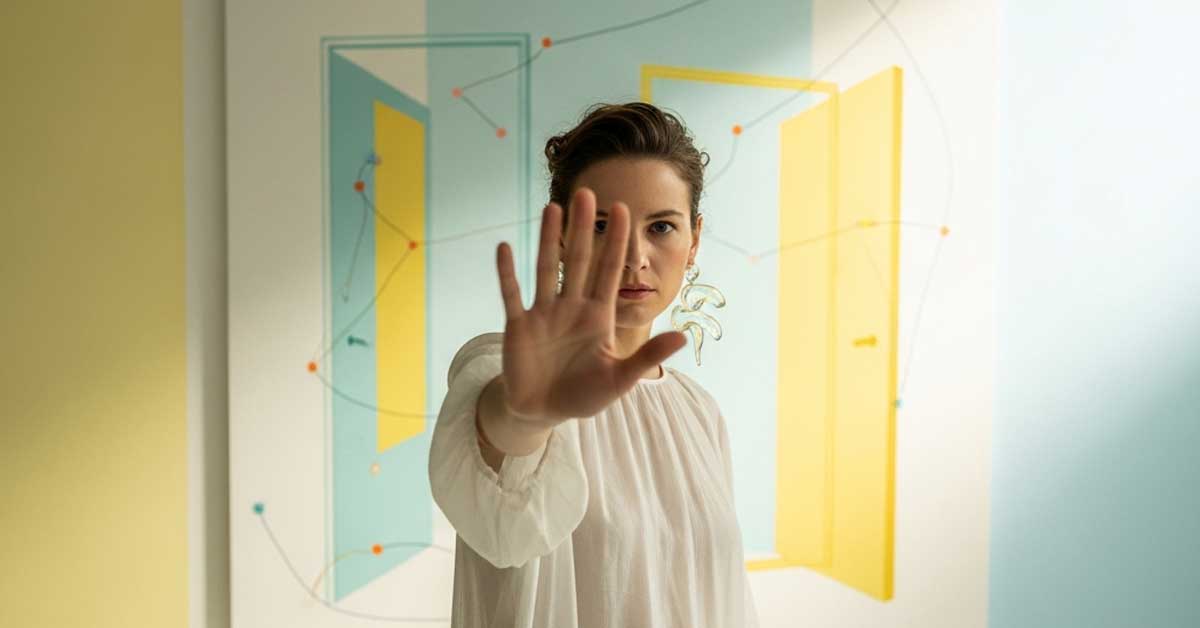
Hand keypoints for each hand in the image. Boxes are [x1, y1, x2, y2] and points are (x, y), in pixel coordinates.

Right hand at [493, 187, 686, 428]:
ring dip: (548, 239)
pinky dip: (507, 273)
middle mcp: (571, 307)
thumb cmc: (583, 396)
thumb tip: (683, 336)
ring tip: (552, 206)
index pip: (609, 271)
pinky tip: (504, 247)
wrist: (543, 412)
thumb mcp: (619, 380)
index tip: (623, 210)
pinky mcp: (518, 325)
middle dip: (584, 228)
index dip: (616, 242)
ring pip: (547, 268)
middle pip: (579, 260)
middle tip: (588, 192)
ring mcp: (544, 314)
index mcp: (598, 316)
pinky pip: (512, 294)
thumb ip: (648, 357)